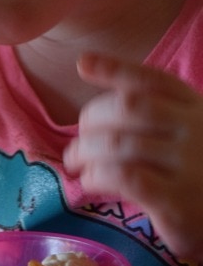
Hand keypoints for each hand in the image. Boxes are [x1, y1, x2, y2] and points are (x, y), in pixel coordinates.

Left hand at [64, 52, 202, 260]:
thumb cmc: (193, 172)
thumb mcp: (182, 131)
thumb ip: (149, 105)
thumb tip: (84, 64)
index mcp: (195, 106)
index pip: (153, 79)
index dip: (115, 69)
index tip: (82, 63)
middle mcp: (196, 130)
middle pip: (129, 107)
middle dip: (92, 118)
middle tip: (79, 138)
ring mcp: (190, 166)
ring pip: (120, 143)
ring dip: (85, 150)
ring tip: (75, 161)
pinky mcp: (179, 201)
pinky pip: (125, 177)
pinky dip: (97, 175)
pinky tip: (90, 180)